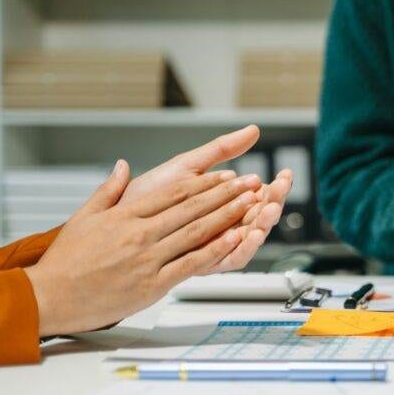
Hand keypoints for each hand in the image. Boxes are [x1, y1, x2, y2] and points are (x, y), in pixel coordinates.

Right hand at [25, 162, 262, 336]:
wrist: (50, 297)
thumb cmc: (66, 261)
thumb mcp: (84, 217)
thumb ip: (109, 190)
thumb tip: (124, 166)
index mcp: (126, 215)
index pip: (174, 193)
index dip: (204, 183)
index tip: (225, 174)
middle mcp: (140, 233)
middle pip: (191, 207)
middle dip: (225, 193)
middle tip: (249, 183)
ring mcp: (148, 258)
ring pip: (196, 231)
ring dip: (227, 215)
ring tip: (250, 204)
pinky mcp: (153, 283)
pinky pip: (191, 263)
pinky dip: (215, 249)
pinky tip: (234, 239)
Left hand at [123, 125, 292, 272]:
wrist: (109, 227)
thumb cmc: (142, 197)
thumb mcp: (186, 166)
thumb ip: (220, 150)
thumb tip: (254, 130)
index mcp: (221, 205)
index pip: (258, 197)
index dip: (275, 186)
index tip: (284, 174)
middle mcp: (220, 227)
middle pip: (259, 218)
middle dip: (273, 204)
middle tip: (279, 192)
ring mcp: (212, 246)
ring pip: (249, 239)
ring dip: (262, 225)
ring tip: (267, 210)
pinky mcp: (199, 264)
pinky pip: (229, 261)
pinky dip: (241, 248)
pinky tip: (246, 234)